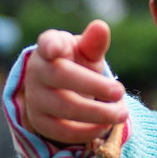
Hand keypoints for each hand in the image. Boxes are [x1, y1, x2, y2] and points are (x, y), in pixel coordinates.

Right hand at [24, 19, 126, 144]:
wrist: (62, 92)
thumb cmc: (77, 65)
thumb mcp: (87, 53)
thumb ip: (94, 43)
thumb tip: (100, 26)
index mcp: (49, 48)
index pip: (47, 43)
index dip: (51, 45)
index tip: (57, 50)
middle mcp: (37, 71)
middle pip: (61, 76)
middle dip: (94, 85)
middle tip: (120, 91)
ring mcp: (35, 98)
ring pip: (64, 107)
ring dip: (96, 112)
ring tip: (121, 114)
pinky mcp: (40, 122)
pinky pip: (63, 130)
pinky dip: (88, 130)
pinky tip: (106, 126)